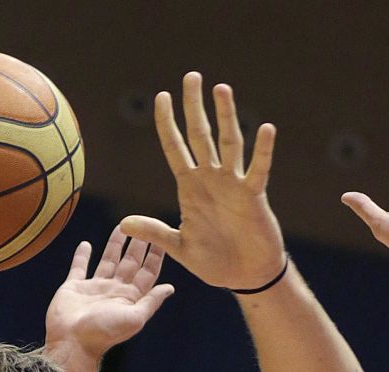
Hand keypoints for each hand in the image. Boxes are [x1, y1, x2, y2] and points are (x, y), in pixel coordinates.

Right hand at [44, 227, 173, 360]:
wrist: (72, 342)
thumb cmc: (104, 333)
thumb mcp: (135, 318)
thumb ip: (151, 301)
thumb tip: (170, 288)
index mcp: (130, 298)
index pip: (147, 273)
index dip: (155, 255)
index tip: (162, 237)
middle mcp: (114, 291)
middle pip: (130, 263)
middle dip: (138, 245)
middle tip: (144, 224)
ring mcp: (94, 288)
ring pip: (108, 261)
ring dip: (115, 245)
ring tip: (121, 227)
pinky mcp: (73, 287)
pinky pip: (79, 268)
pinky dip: (82, 256)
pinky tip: (86, 244)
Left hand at [119, 72, 284, 289]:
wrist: (245, 277)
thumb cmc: (215, 262)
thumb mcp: (179, 247)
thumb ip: (154, 232)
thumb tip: (123, 223)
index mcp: (190, 189)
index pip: (175, 149)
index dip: (167, 125)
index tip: (162, 97)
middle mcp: (211, 180)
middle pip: (200, 136)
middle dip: (194, 107)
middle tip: (191, 76)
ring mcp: (233, 184)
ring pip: (228, 143)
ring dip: (226, 116)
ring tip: (221, 89)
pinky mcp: (253, 196)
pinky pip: (258, 169)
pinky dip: (263, 150)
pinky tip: (265, 129)